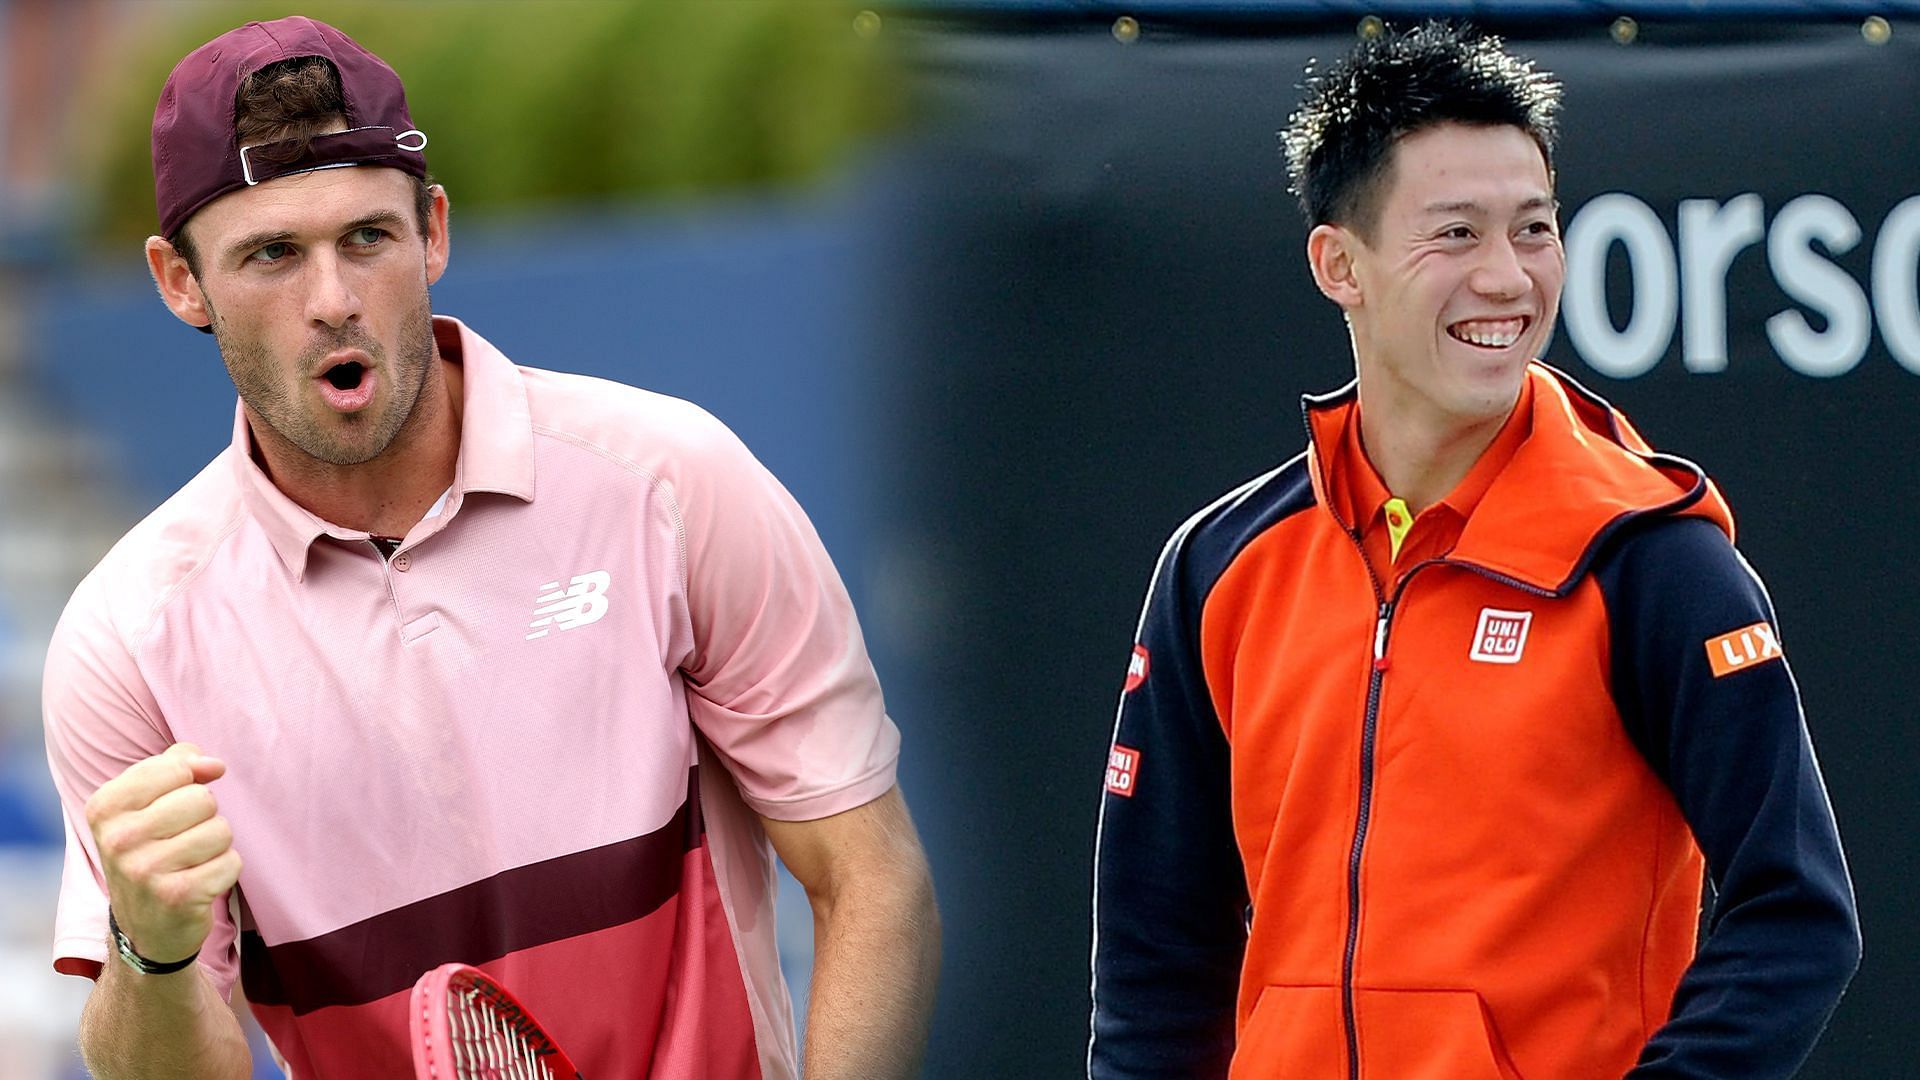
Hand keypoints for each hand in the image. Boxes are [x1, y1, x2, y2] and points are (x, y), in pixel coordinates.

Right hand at [84, 743, 241, 966]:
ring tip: (190, 863)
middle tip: (181, 841)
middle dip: (204, 817)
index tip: (176, 803)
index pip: (175, 767)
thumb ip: (176, 766)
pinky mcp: (178, 896)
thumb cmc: (151, 851)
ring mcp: (146, 870)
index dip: (190, 780)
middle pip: (202, 798)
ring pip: (221, 829)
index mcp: (105, 808)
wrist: (145, 927)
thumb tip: (213, 764)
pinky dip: (225, 870)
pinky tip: (199, 883)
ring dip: (216, 845)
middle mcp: (118, 839)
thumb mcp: (145, 804)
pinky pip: (232, 861)